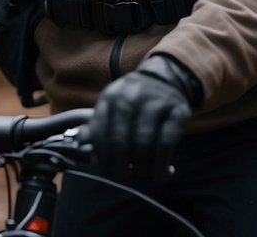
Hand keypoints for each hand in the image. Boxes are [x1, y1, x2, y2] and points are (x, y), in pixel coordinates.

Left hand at [89, 54, 200, 180]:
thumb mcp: (112, 106)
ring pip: (143, 143)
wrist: (165, 80)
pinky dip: (162, 163)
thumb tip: (80, 142)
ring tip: (143, 176)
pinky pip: (166, 142)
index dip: (102, 159)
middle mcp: (130, 96)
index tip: (107, 173)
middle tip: (125, 178)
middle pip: (119, 141)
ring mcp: (154, 102)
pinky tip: (162, 172)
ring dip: (142, 168)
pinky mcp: (176, 110)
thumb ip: (97, 125)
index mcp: (109, 97)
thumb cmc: (134, 102)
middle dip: (120, 167)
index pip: (100, 134)